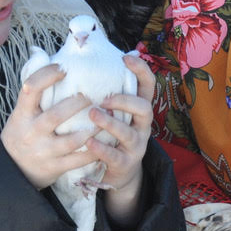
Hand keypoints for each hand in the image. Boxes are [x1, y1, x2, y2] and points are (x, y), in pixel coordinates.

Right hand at [1, 63, 98, 189]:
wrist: (13, 170)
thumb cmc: (24, 132)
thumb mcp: (22, 112)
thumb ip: (35, 90)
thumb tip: (42, 53)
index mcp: (22, 114)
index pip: (30, 89)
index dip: (46, 76)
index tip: (64, 68)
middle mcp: (31, 132)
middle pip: (55, 116)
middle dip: (76, 105)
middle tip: (91, 96)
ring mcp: (44, 151)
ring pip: (71, 140)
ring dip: (92, 129)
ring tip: (107, 117)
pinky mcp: (55, 167)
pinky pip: (79, 160)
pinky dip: (94, 151)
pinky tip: (107, 141)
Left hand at [86, 55, 154, 225]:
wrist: (119, 173)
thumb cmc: (110, 134)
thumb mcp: (113, 113)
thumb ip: (105, 92)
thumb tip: (82, 58)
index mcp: (139, 109)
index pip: (148, 85)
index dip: (140, 70)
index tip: (125, 58)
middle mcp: (142, 126)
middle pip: (144, 108)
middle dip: (124, 101)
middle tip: (103, 99)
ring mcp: (136, 145)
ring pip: (129, 133)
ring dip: (111, 123)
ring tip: (93, 115)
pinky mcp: (126, 164)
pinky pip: (116, 156)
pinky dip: (102, 148)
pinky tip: (89, 141)